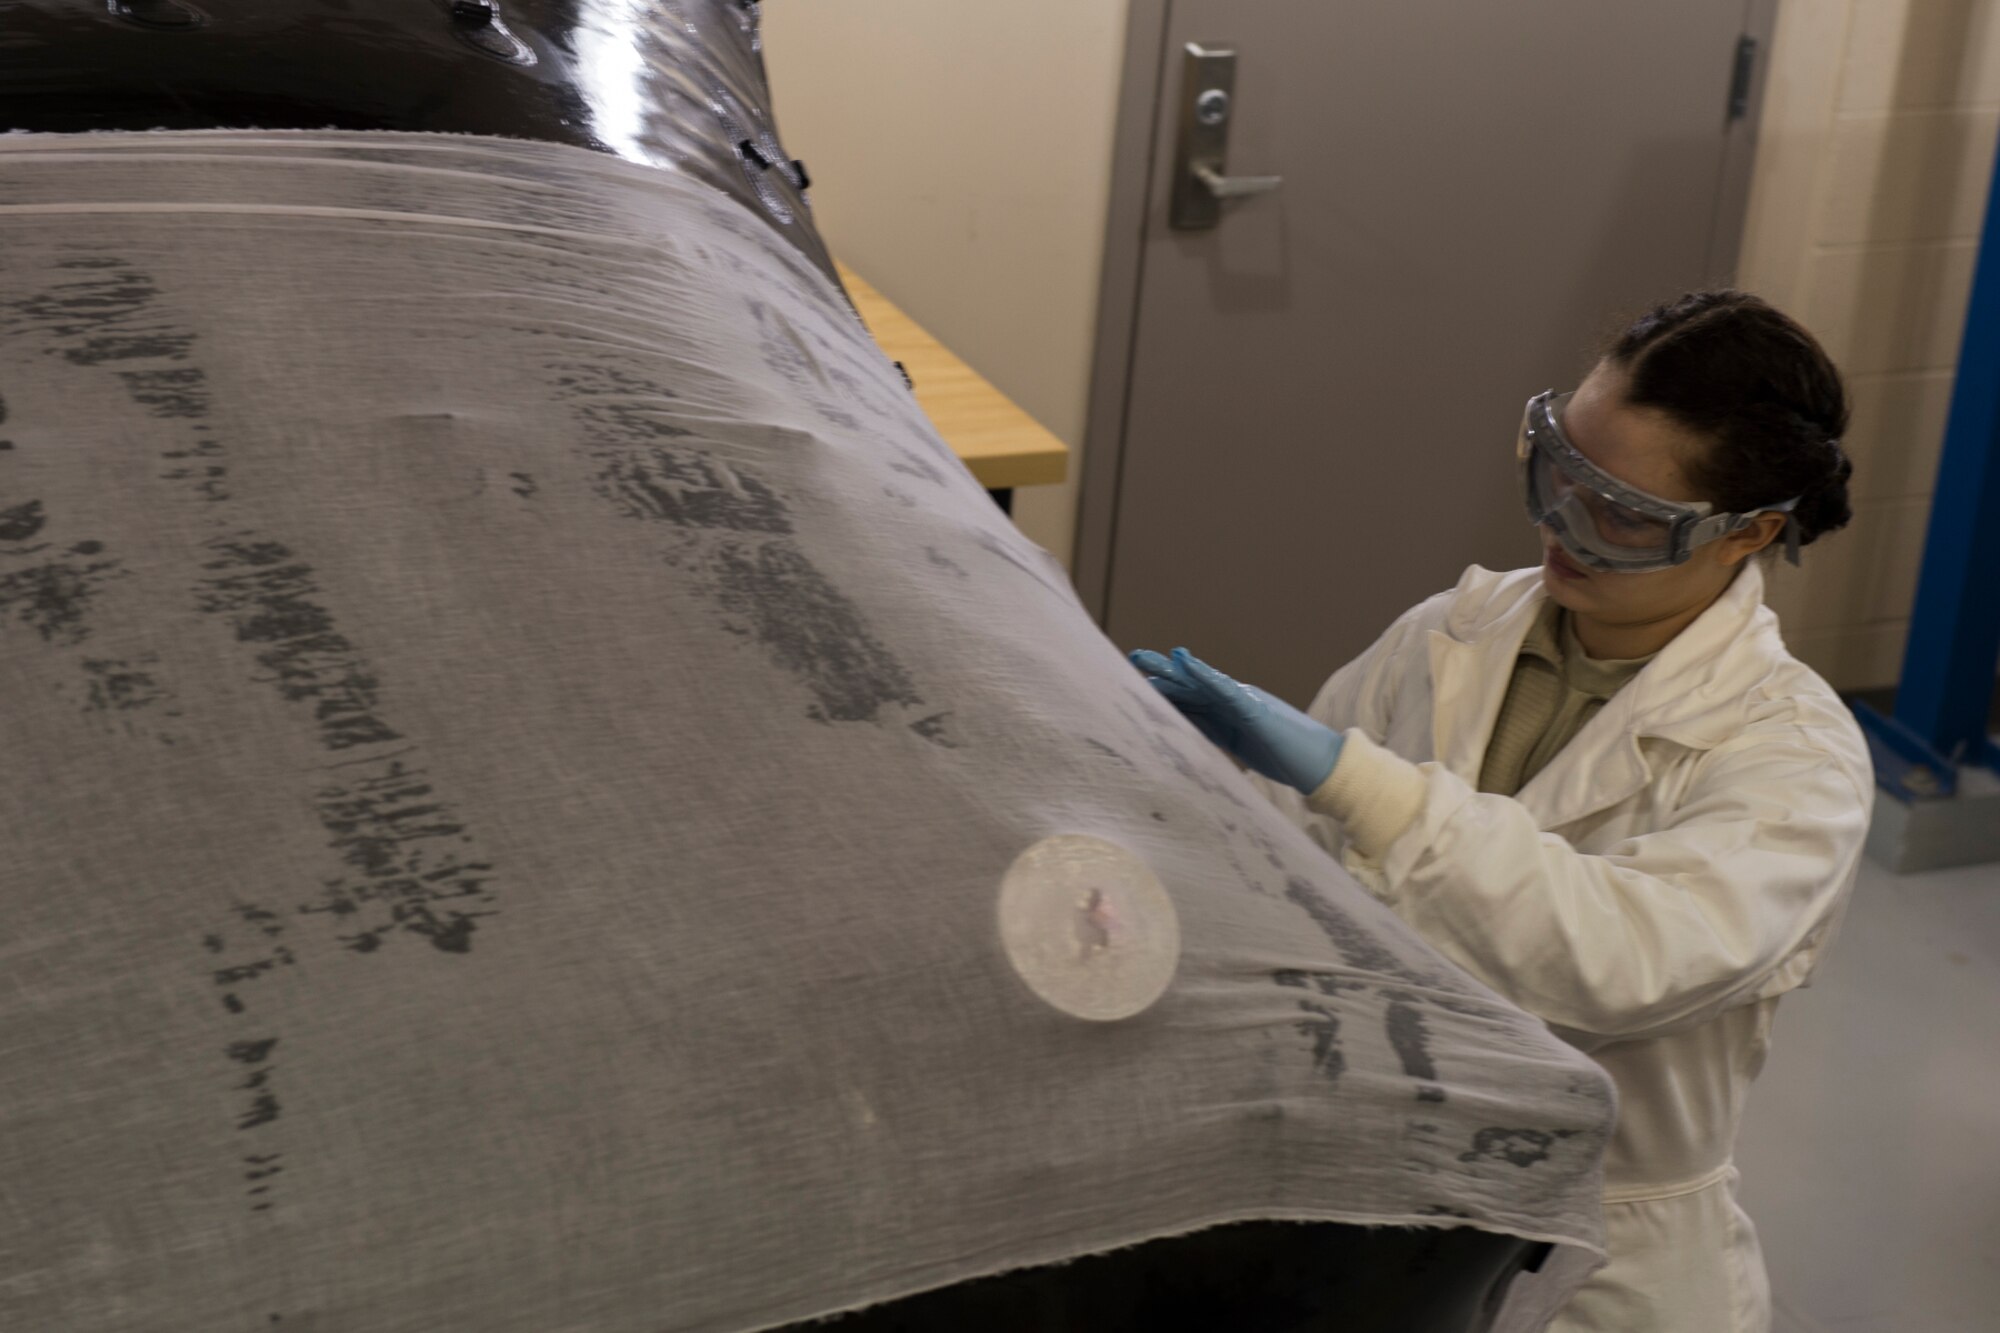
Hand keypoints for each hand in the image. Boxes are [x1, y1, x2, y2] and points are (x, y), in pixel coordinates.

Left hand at [1127, 647, 1343, 793]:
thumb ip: (1218, 740)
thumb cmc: (1287, 760)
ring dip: (1173, 668)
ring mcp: (1246, 702)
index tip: (1134, 684)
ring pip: (1202, 681)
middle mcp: (1235, 702)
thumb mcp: (1242, 749)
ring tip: (1145, 657)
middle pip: (1191, 685)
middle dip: (1162, 673)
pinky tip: (1184, 661)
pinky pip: (1225, 689)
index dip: (1164, 691)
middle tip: (1133, 657)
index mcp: (1229, 715)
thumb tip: (1188, 744)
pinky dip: (1204, 674)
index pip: (1190, 700)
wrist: (1325, 767)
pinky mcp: (1256, 709)